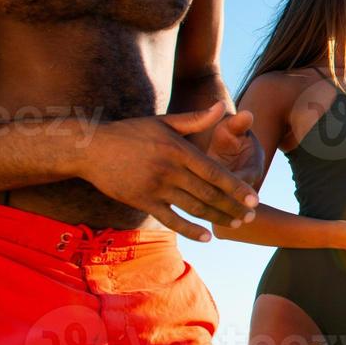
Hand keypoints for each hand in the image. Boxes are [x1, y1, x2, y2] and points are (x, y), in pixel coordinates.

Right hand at [80, 103, 259, 241]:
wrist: (90, 148)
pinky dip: (190, 230)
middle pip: (209, 193)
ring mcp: (156, 187)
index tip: (255, 198)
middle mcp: (170, 170)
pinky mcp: (142, 201)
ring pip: (194, 208)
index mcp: (178, 150)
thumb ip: (195, 119)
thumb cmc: (130, 132)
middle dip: (233, 207)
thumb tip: (221, 107)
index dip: (237, 187)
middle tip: (252, 218)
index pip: (215, 172)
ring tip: (235, 225)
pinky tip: (206, 237)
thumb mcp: (163, 122)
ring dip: (217, 218)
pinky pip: (171, 220)